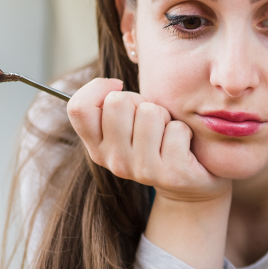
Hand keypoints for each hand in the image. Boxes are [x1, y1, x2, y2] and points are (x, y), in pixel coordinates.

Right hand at [66, 78, 230, 202]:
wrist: (189, 184)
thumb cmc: (157, 142)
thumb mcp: (127, 126)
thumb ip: (112, 107)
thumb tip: (114, 84)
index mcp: (97, 147)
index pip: (78, 108)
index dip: (98, 88)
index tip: (119, 88)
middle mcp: (114, 161)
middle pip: (117, 101)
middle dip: (140, 101)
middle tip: (151, 121)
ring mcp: (142, 170)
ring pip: (150, 112)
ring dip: (165, 116)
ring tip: (167, 134)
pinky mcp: (171, 175)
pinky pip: (176, 129)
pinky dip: (184, 131)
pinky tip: (183, 147)